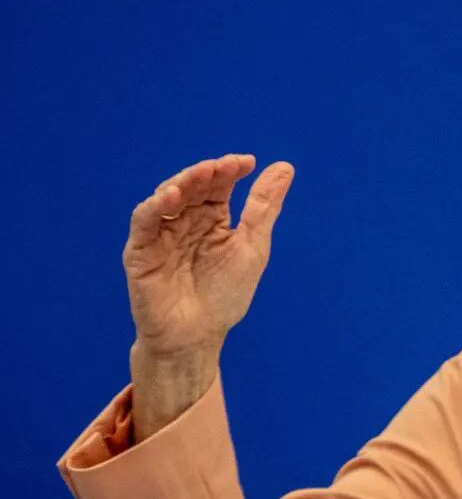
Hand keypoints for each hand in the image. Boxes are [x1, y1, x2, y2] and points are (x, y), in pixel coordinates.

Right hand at [123, 154, 294, 359]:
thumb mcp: (252, 246)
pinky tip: (169, 197)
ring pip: (166, 197)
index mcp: (212, 219)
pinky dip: (154, 207)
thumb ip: (264, 207)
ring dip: (182, 182)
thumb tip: (285, 167)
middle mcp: (185, 221)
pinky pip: (143, 222)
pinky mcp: (140, 251)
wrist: (198, 336)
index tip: (248, 162)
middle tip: (224, 166)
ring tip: (201, 174)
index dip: (230, 170)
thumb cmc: (225, 295)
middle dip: (208, 172)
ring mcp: (161, 234)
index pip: (218, 185)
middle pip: (192, 186)